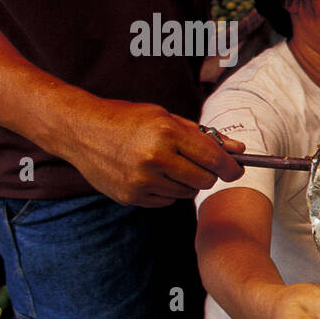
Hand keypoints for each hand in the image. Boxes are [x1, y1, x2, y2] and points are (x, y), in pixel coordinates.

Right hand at [60, 97, 244, 206]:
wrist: (80, 130)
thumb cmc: (128, 120)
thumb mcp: (166, 118)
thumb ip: (204, 136)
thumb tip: (239, 150)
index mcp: (167, 133)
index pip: (214, 159)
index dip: (232, 168)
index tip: (237, 170)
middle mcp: (155, 158)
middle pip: (205, 180)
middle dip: (208, 174)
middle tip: (200, 164)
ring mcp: (141, 180)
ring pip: (187, 193)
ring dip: (187, 182)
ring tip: (169, 165)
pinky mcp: (130, 196)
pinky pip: (166, 201)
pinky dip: (167, 191)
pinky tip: (152, 174)